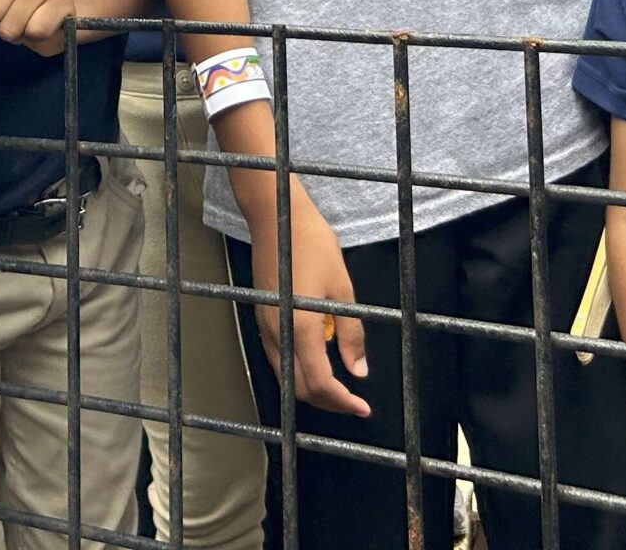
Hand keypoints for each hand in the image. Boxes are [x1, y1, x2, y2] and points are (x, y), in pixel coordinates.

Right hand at [244, 179, 370, 417]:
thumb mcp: (342, 288)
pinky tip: (317, 363)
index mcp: (300, 327)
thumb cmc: (313, 245)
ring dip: (312, 389)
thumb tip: (359, 371)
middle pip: (298, 388)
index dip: (343, 401)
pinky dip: (298, 371)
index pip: (320, 383)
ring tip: (339, 388)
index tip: (363, 408)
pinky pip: (278, 359)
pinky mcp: (262, 318)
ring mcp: (265, 327)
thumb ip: (351, 333)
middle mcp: (277, 334)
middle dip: (328, 402)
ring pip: (285, 376)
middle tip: (353, 402)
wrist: (276, 217)